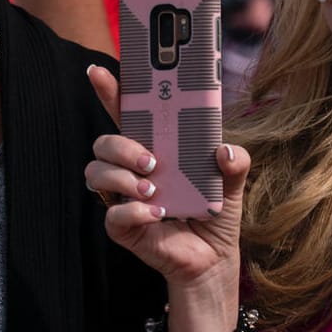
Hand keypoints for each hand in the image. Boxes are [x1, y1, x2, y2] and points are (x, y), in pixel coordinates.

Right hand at [84, 67, 249, 285]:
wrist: (214, 259)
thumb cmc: (215, 212)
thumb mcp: (232, 182)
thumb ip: (235, 162)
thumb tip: (224, 152)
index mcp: (154, 147)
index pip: (126, 113)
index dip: (110, 91)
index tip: (99, 71)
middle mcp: (131, 168)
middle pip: (103, 141)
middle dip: (121, 145)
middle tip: (151, 160)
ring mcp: (123, 197)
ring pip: (96, 172)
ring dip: (122, 177)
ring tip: (154, 189)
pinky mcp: (123, 226)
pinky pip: (112, 214)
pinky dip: (134, 211)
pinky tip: (157, 214)